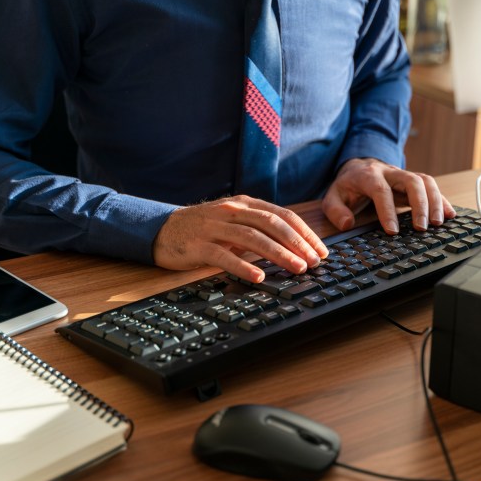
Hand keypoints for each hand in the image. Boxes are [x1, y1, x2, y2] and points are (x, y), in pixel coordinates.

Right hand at [153, 196, 328, 281]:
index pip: (282, 215)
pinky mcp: (198, 245)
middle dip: (296, 242)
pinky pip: (223, 255)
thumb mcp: (233, 221)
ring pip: (252, 237)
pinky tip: (258, 277)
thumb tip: (295, 244)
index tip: (321, 250)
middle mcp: (231, 210)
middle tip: (314, 261)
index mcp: (244, 203)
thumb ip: (259, 227)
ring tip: (296, 268)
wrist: (159, 229)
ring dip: (277, 254)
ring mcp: (214, 227)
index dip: (304, 232)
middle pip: (271, 223)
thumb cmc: (203, 229)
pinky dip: (243, 266)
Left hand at [322, 158, 455, 233]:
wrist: (359, 166)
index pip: (381, 190)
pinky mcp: (414, 181)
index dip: (387, 210)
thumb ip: (335, 210)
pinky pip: (432, 186)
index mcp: (368, 176)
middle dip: (420, 204)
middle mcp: (390, 172)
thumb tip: (347, 223)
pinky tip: (450, 214)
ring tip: (438, 224)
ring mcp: (404, 175)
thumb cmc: (348, 186)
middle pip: (411, 181)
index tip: (393, 231)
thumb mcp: (333, 196)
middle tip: (422, 228)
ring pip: (425, 181)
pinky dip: (442, 200)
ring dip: (435, 202)